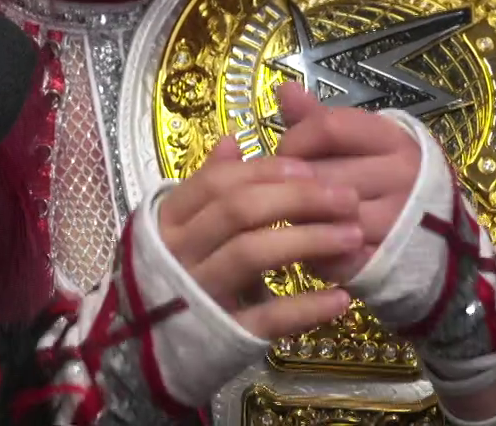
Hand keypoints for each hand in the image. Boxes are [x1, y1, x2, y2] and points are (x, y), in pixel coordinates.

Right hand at [157, 135, 360, 337]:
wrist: (142, 354)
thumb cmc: (169, 279)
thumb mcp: (177, 229)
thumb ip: (205, 186)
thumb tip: (232, 139)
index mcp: (168, 221)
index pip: (218, 183)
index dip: (266, 171)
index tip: (310, 168)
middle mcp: (179, 252)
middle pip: (240, 211)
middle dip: (298, 199)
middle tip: (347, 198)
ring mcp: (198, 294)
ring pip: (252, 254)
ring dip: (308, 240)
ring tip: (353, 237)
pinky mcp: (221, 336)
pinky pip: (266, 318)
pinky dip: (306, 308)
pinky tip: (341, 297)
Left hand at [273, 83, 422, 283]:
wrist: (441, 233)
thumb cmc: (389, 177)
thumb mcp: (365, 142)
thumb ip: (320, 119)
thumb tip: (283, 88)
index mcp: (393, 139)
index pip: (329, 127)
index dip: (295, 139)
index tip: (284, 154)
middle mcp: (401, 176)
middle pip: (322, 174)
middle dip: (292, 185)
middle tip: (282, 192)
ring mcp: (397, 220)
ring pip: (326, 217)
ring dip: (301, 221)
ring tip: (296, 219)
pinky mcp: (387, 260)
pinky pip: (335, 258)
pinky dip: (316, 254)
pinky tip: (314, 247)